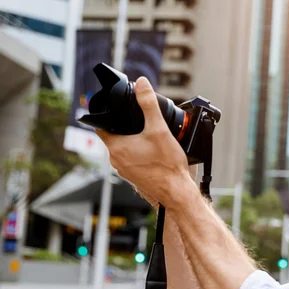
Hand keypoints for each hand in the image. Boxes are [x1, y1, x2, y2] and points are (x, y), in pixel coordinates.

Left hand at [96, 77, 194, 208]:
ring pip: (123, 150)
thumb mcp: (159, 129)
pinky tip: (154, 154)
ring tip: (149, 137)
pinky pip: (132, 161)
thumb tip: (142, 84)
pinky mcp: (134, 179)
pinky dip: (139, 155)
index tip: (115, 110)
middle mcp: (116, 161)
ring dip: (132, 142)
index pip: (100, 126)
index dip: (106, 115)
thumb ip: (149, 104)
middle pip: (113, 137)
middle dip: (124, 128)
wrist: (177, 192)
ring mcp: (124, 172)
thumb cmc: (167, 165)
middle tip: (138, 122)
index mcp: (116, 147)